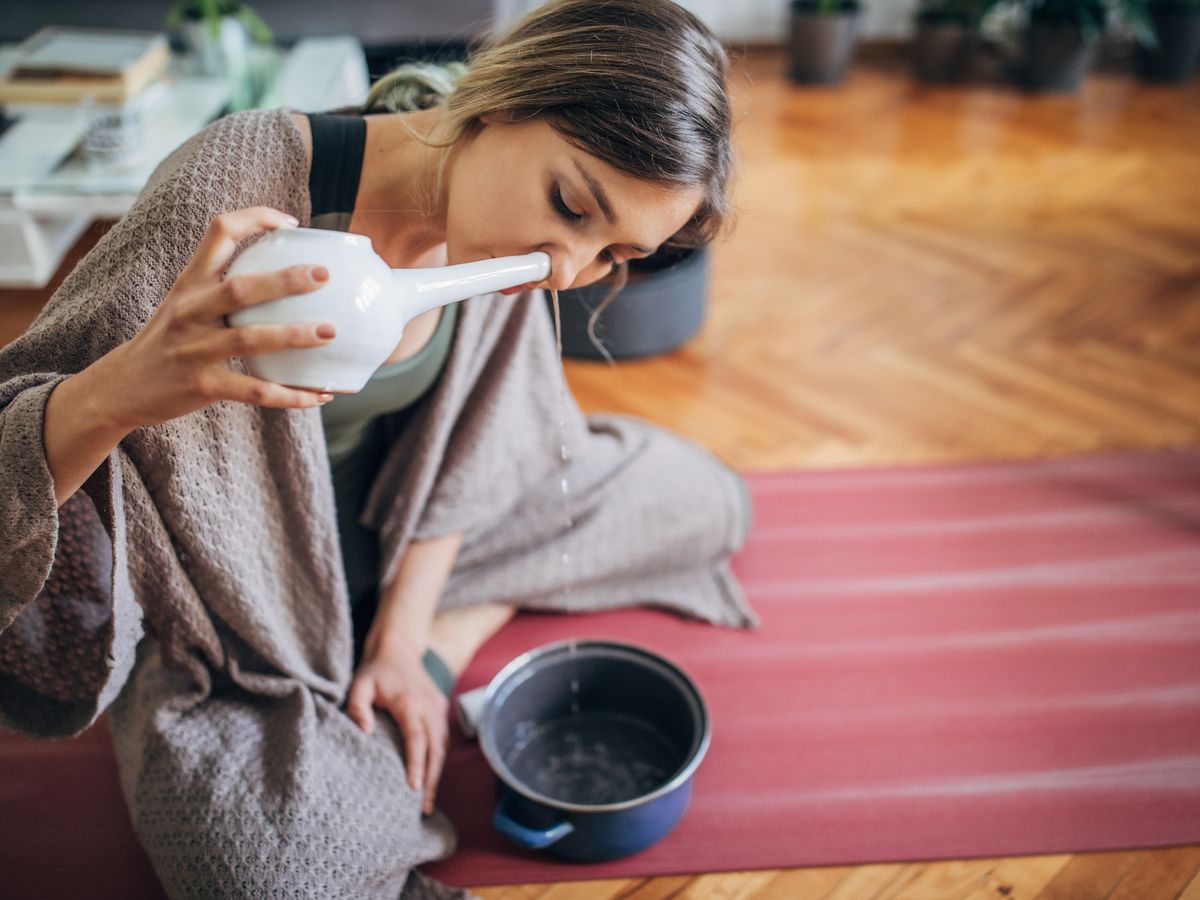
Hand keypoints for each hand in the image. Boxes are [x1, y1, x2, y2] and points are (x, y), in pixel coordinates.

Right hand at [98, 206, 335, 429]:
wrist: (121, 387)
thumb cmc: (167, 340)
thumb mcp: (184, 302)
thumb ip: (222, 286)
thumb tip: (285, 275)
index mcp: (190, 283)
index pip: (219, 232)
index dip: (256, 219)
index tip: (291, 224)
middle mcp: (191, 311)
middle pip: (240, 288)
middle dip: (284, 280)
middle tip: (324, 275)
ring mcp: (195, 349)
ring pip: (249, 339)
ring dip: (292, 336)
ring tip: (330, 332)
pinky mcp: (202, 386)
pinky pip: (254, 391)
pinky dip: (290, 395)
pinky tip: (320, 394)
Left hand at [347, 643, 449, 814]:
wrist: (398, 647)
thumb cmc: (375, 670)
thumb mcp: (359, 685)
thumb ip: (357, 709)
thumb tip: (365, 734)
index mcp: (409, 702)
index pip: (416, 739)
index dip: (417, 764)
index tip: (414, 788)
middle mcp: (429, 707)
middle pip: (436, 748)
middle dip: (432, 779)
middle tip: (424, 808)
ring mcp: (438, 707)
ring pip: (442, 746)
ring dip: (437, 773)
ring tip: (428, 801)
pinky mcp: (440, 708)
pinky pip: (442, 739)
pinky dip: (438, 760)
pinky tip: (431, 778)